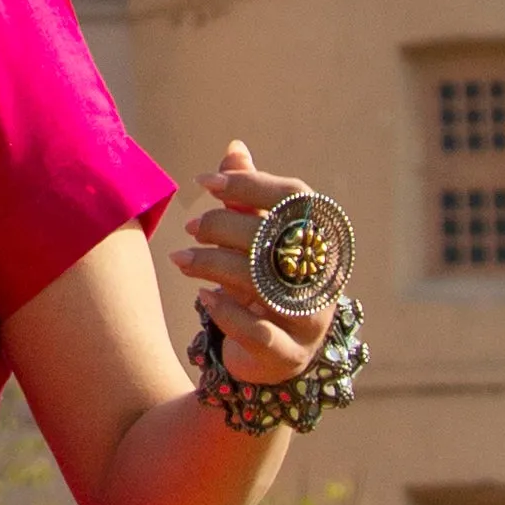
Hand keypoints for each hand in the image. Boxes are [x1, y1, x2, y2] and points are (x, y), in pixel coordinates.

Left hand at [175, 138, 341, 385]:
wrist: (274, 356)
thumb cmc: (264, 284)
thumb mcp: (257, 241)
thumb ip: (248, 198)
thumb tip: (234, 148)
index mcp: (322, 241)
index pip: (296, 199)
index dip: (250, 184)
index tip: (206, 183)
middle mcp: (324, 278)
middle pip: (272, 237)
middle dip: (223, 227)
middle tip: (191, 228)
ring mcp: (310, 319)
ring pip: (260, 282)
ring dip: (211, 265)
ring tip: (181, 259)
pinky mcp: (289, 355)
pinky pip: (257, 331)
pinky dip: (225, 312)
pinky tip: (204, 298)